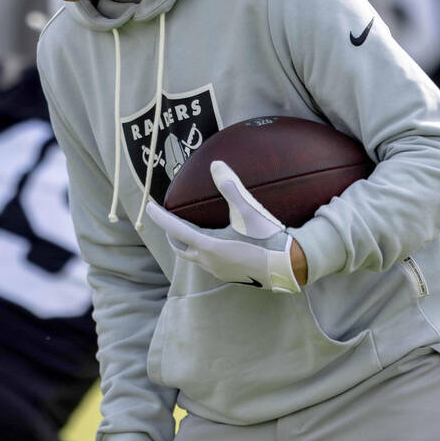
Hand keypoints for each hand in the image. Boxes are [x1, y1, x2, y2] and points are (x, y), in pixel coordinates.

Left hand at [146, 160, 301, 293]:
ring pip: (193, 257)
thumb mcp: (249, 211)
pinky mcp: (229, 276)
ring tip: (189, 231)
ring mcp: (219, 271)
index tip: (149, 207)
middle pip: (180, 247)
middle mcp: (209, 261)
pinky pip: (208, 263)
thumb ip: (230, 187)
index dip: (161, 217)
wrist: (290, 266)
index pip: (176, 229)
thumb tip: (216, 165)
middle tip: (168, 220)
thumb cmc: (268, 239)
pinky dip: (202, 252)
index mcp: (209, 246)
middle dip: (172, 234)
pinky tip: (213, 245)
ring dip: (187, 244)